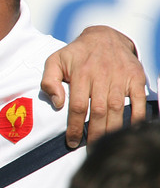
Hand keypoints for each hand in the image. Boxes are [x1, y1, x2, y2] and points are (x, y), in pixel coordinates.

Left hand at [41, 25, 146, 147]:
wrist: (104, 36)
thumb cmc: (76, 54)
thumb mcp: (55, 61)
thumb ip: (49, 81)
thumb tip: (56, 103)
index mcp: (81, 74)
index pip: (77, 106)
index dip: (75, 127)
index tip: (71, 142)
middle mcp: (102, 75)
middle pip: (98, 111)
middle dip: (94, 134)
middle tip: (89, 151)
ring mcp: (121, 76)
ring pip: (118, 109)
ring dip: (112, 130)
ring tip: (104, 145)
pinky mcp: (136, 77)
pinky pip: (139, 100)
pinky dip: (137, 117)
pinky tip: (129, 131)